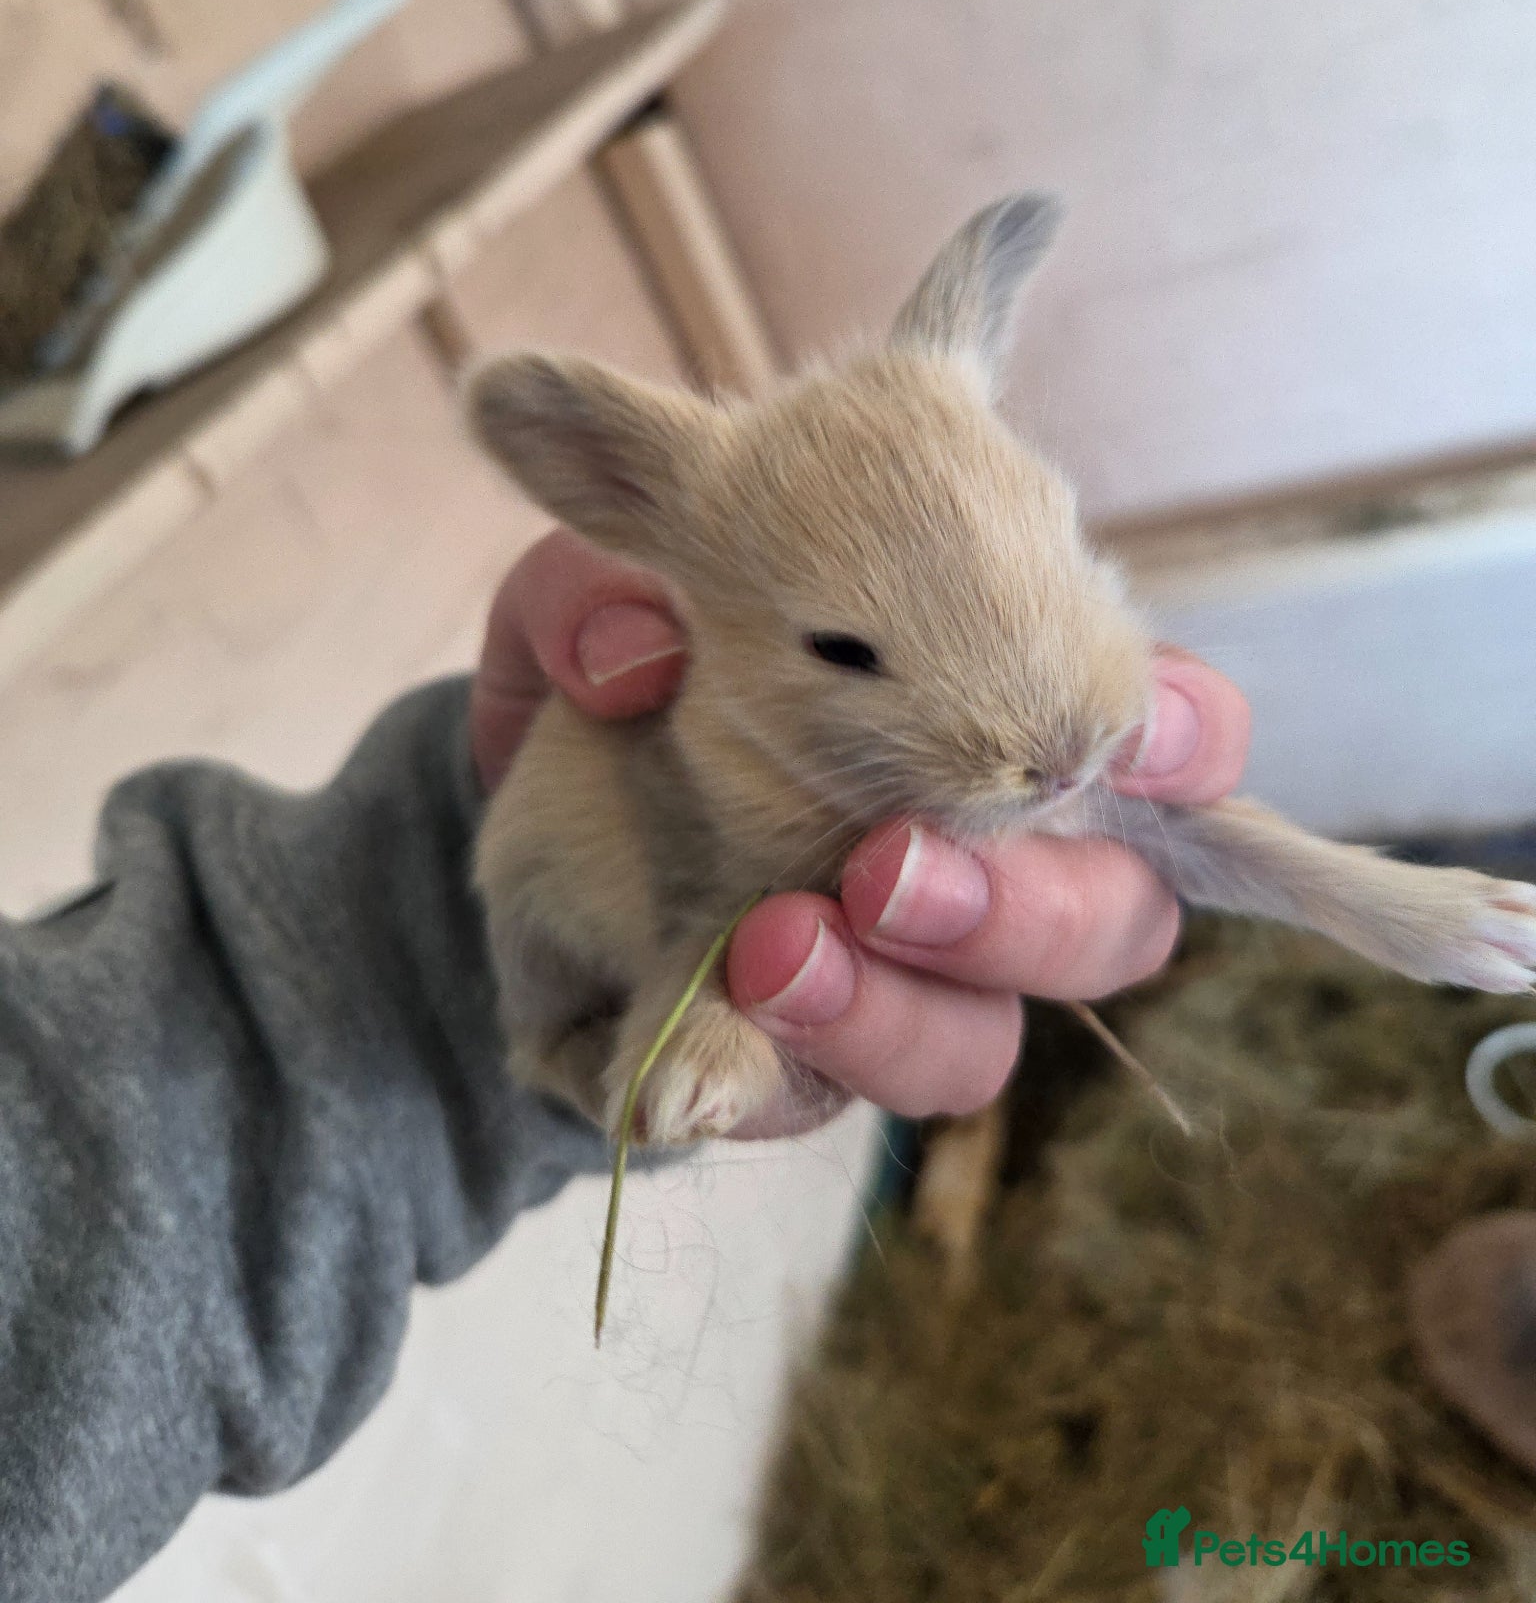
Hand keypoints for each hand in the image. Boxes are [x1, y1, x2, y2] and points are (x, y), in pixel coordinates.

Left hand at [472, 531, 1250, 1134]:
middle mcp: (981, 863)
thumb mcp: (591, 604)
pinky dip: (761, 1078)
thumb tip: (629, 661)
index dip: (1182, 743)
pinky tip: (690, 1050)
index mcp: (989, 719)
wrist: (507, 812)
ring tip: (771, 948)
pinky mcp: (791, 1071)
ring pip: (977, 1044)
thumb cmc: (616, 678)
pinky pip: (810, 1110)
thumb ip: (604, 594)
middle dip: (1026, 909)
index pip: (1164, 737)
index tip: (1134, 738)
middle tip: (888, 870)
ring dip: (893, 1011)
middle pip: (1111, 924)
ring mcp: (901, 981)